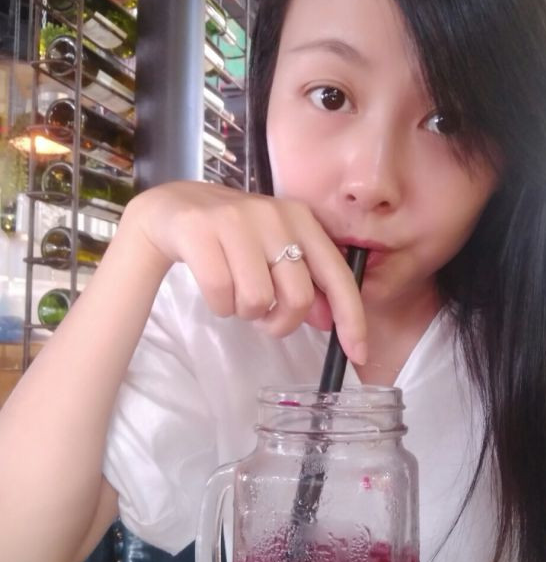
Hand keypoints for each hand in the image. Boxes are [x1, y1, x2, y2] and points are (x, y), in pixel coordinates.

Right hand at [122, 181, 367, 363]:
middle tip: (263, 314)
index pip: (338, 274)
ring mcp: (236, 220)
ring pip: (258, 300)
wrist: (173, 208)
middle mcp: (274, 215)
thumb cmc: (232, 237)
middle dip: (281, 321)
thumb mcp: (274, 251)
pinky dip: (219, 305)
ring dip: (245, 312)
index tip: (357, 353)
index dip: (352, 317)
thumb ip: (303, 281)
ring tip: (234, 293)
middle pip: (298, 297)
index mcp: (301, 218)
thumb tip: (330, 320)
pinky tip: (214, 288)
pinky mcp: (200, 230)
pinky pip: (221, 295)